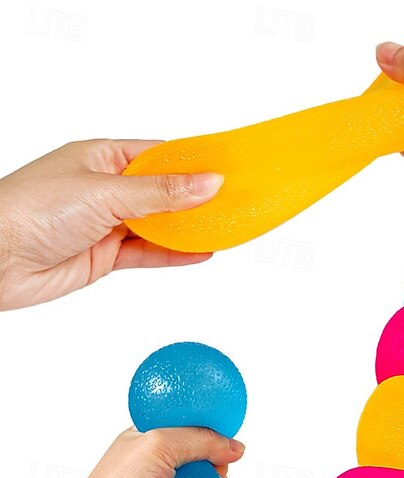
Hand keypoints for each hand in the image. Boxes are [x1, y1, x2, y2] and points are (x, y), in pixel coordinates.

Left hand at [0, 139, 223, 310]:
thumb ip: (160, 193)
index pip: (159, 156)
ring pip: (159, 225)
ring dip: (188, 229)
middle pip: (162, 193)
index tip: (225, 168)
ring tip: (224, 227)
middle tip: (232, 201)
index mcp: (102, 158)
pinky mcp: (106, 255)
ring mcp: (107, 223)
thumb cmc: (30, 211)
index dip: (192, 163)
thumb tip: (207, 183)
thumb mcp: (105, 193)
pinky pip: (149, 253)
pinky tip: (200, 252)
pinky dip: (175, 255)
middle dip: (195, 198)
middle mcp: (106, 189)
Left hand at [70, 426, 245, 477]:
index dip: (210, 427)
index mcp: (149, 437)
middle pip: (205, 453)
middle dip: (216, 460)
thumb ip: (200, 439)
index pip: (189, 422)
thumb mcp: (158, 445)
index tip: (224, 436)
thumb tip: (236, 448)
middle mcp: (159, 463)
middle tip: (214, 468)